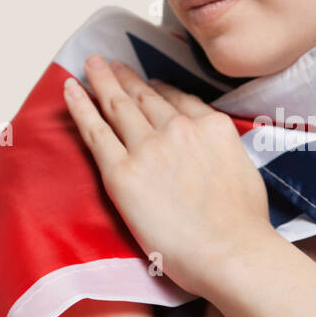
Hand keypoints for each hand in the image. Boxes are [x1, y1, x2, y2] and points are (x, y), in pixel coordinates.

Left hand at [62, 54, 272, 295]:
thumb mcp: (243, 168)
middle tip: (111, 64)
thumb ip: (221, 149)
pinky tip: (70, 88)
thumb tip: (209, 151)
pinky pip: (95, 131)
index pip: (178, 100)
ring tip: (92, 65)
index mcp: (211, 127)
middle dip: (126, 78)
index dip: (158, 89)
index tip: (148, 83)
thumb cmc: (244, 226)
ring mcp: (148, 148)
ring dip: (103, 81)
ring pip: (118, 105)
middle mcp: (179, 128)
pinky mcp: (122, 173)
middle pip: (145, 97)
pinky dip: (80, 106)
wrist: (231, 251)